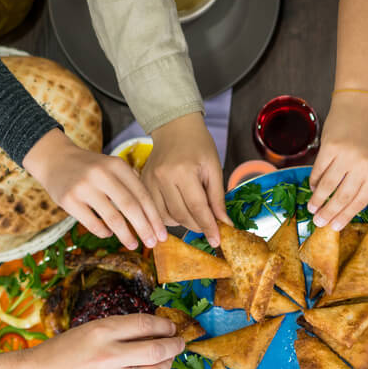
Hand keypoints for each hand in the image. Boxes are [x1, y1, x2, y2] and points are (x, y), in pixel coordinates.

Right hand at [0, 313, 183, 368]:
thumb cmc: (63, 350)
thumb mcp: (89, 330)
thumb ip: (120, 330)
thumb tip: (155, 331)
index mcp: (101, 331)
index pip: (146, 324)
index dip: (165, 325)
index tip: (171, 326)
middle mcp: (108, 355)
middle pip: (157, 350)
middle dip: (175, 345)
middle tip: (180, 343)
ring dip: (169, 365)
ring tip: (169, 360)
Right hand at [23, 128, 163, 249]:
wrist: (54, 159)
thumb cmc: (91, 169)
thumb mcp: (112, 167)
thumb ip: (130, 186)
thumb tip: (153, 219)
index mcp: (117, 165)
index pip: (142, 195)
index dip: (154, 217)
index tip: (162, 234)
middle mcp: (102, 174)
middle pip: (130, 207)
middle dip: (145, 228)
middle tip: (153, 243)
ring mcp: (84, 187)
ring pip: (112, 218)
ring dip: (126, 235)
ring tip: (133, 245)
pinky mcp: (68, 199)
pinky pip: (92, 223)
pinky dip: (103, 232)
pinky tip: (108, 234)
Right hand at [143, 113, 228, 246]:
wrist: (174, 128)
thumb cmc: (198, 145)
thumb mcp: (214, 168)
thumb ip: (217, 198)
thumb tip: (224, 224)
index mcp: (183, 171)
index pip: (197, 207)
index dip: (208, 226)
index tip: (216, 241)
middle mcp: (163, 177)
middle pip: (181, 215)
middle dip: (197, 226)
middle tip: (209, 227)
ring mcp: (149, 181)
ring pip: (166, 217)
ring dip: (183, 223)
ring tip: (194, 216)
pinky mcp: (143, 184)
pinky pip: (156, 211)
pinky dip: (169, 217)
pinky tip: (180, 210)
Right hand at [307, 92, 367, 229]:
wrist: (362, 103)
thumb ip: (364, 180)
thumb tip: (345, 205)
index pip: (360, 201)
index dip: (346, 216)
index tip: (336, 226)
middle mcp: (362, 166)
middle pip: (342, 197)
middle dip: (329, 213)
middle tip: (319, 223)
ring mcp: (345, 156)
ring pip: (327, 186)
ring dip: (318, 200)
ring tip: (312, 208)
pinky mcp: (330, 147)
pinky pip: (319, 170)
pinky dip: (314, 181)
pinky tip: (313, 187)